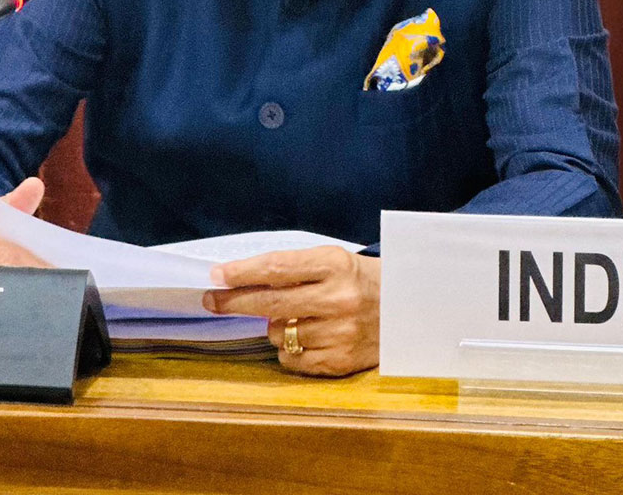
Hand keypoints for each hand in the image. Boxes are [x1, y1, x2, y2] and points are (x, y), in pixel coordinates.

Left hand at [202, 246, 380, 376]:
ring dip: (274, 326)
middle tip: (212, 299)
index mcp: (335, 264)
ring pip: (278, 333)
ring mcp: (341, 332)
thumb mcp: (334, 261)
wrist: (410, 310)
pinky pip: (292, 359)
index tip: (216, 274)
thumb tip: (239, 280)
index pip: (277, 268)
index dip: (242, 273)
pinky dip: (289, 350)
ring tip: (294, 317)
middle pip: (270, 303)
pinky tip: (303, 337)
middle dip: (234, 301)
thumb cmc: (361, 281)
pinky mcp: (342, 361)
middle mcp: (338, 298)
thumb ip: (293, 269)